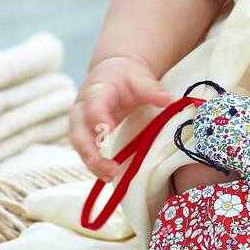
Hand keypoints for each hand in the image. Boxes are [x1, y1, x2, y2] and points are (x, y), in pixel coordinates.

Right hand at [70, 56, 174, 181]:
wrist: (112, 73)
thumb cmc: (125, 76)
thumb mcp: (139, 78)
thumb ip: (152, 89)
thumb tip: (169, 100)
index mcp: (96, 91)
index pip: (94, 105)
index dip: (98, 118)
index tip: (108, 130)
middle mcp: (82, 109)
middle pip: (79, 132)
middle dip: (90, 151)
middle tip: (108, 166)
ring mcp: (81, 124)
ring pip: (80, 146)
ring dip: (93, 163)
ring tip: (109, 176)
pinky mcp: (85, 135)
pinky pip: (86, 152)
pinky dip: (95, 165)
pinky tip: (107, 176)